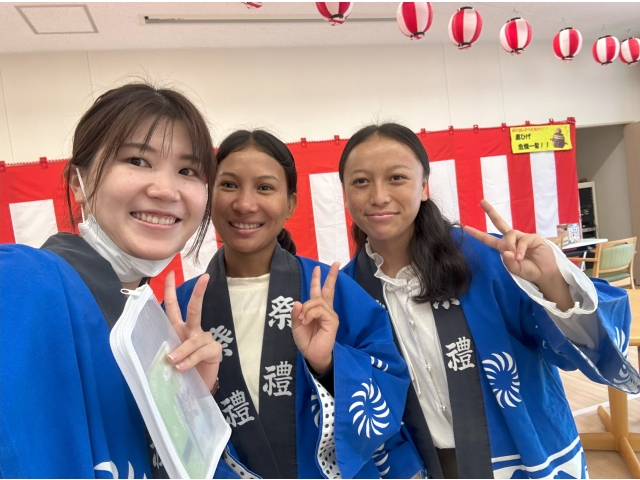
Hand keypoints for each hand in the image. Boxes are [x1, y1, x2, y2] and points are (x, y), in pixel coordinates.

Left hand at [164, 271, 221, 390]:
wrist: (197, 387)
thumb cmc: (182, 370)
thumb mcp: (170, 358)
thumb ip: (166, 352)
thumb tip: (165, 356)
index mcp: (179, 329)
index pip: (174, 306)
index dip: (171, 290)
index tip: (170, 273)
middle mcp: (192, 331)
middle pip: (194, 309)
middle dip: (198, 292)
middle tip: (204, 277)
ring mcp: (205, 340)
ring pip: (194, 338)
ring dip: (182, 350)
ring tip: (172, 362)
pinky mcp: (214, 351)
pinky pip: (201, 352)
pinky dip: (190, 360)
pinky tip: (182, 368)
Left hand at [291, 262, 339, 375]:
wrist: (312, 355)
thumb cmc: (306, 341)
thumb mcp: (296, 326)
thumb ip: (296, 313)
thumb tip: (298, 302)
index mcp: (317, 310)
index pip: (319, 292)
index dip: (318, 280)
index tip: (319, 268)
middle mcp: (326, 310)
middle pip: (328, 289)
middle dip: (331, 276)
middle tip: (336, 263)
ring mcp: (330, 315)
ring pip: (317, 301)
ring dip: (306, 309)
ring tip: (303, 320)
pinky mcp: (332, 320)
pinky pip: (319, 310)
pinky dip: (310, 314)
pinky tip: (306, 321)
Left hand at [463, 200, 572, 310]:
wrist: (545, 274)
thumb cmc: (529, 271)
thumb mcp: (515, 270)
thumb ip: (509, 263)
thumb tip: (507, 252)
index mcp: (504, 247)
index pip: (488, 239)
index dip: (477, 234)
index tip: (466, 227)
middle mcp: (512, 240)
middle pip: (499, 223)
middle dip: (490, 212)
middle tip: (482, 201)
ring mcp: (522, 237)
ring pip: (510, 234)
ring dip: (511, 246)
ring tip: (517, 258)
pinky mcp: (532, 237)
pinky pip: (522, 239)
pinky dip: (520, 249)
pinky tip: (521, 257)